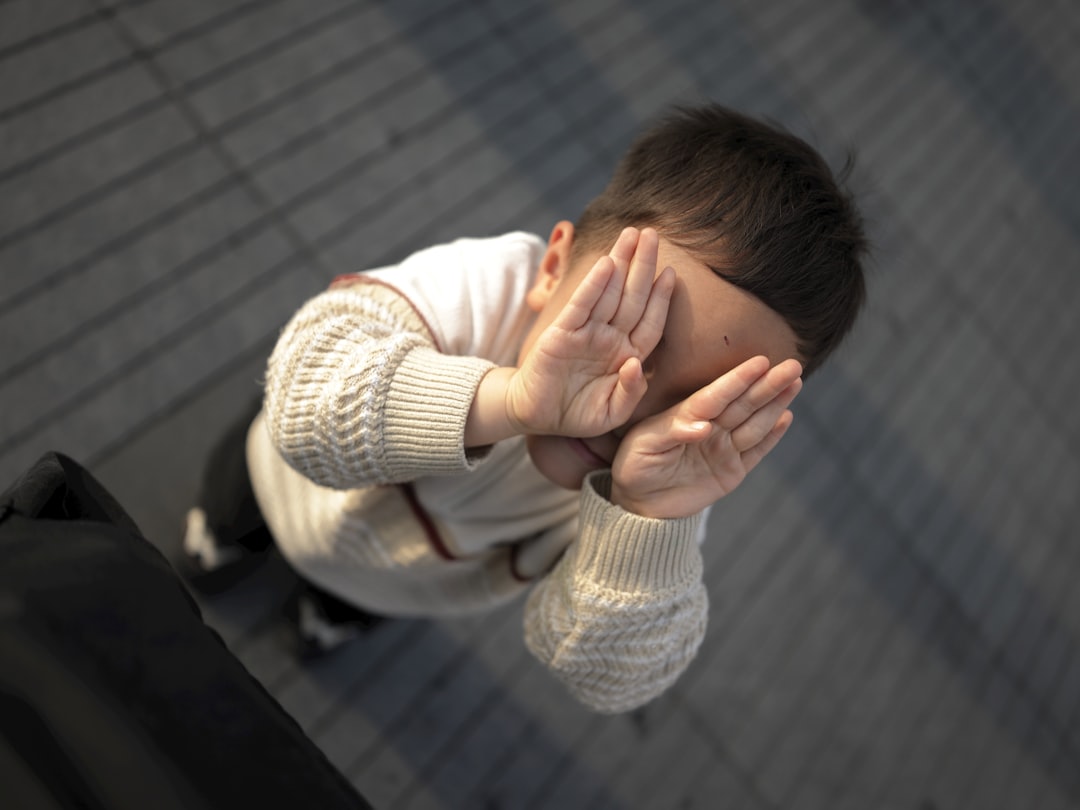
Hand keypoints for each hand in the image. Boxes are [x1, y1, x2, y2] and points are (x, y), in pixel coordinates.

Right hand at [506, 227, 674, 437]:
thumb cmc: (577, 415)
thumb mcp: (612, 412)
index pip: (649, 321)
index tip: (671, 272)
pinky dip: (593, 285)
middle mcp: (609, 338)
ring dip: (621, 262)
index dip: (661, 298)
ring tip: (633, 234)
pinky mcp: (561, 334)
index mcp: (626, 354)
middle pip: (632, 297)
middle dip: (643, 264)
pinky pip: (581, 306)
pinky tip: (605, 263)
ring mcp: (585, 333)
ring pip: (609, 293)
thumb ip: (630, 392)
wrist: (537, 418)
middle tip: (653, 233)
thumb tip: (635, 364)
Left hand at [609, 356, 803, 517]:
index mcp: (686, 416)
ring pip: (755, 423)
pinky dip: (772, 436)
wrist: (639, 504)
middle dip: (768, 384)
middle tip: (793, 365)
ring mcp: (723, 448)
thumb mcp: (644, 446)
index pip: (717, 394)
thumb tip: (704, 427)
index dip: (739, 378)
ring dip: (775, 404)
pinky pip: (756, 451)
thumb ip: (674, 431)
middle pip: (743, 403)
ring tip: (795, 383)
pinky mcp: (732, 470)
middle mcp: (709, 427)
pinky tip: (787, 417)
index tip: (761, 362)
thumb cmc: (635, 466)